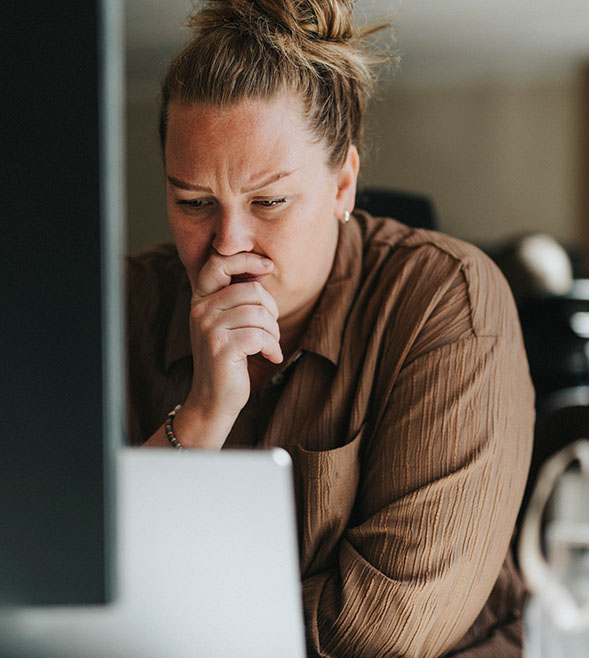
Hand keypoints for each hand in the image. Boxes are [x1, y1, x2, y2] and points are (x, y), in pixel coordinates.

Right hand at [177, 252, 282, 448]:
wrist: (213, 400)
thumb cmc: (228, 359)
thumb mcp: (228, 324)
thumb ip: (238, 298)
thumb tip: (263, 267)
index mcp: (200, 299)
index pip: (219, 263)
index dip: (246, 259)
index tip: (268, 266)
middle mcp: (200, 310)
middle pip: (252, 291)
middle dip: (271, 310)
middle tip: (272, 330)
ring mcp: (208, 328)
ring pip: (259, 314)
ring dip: (274, 332)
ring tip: (270, 345)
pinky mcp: (221, 347)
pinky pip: (260, 336)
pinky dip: (273, 347)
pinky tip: (271, 357)